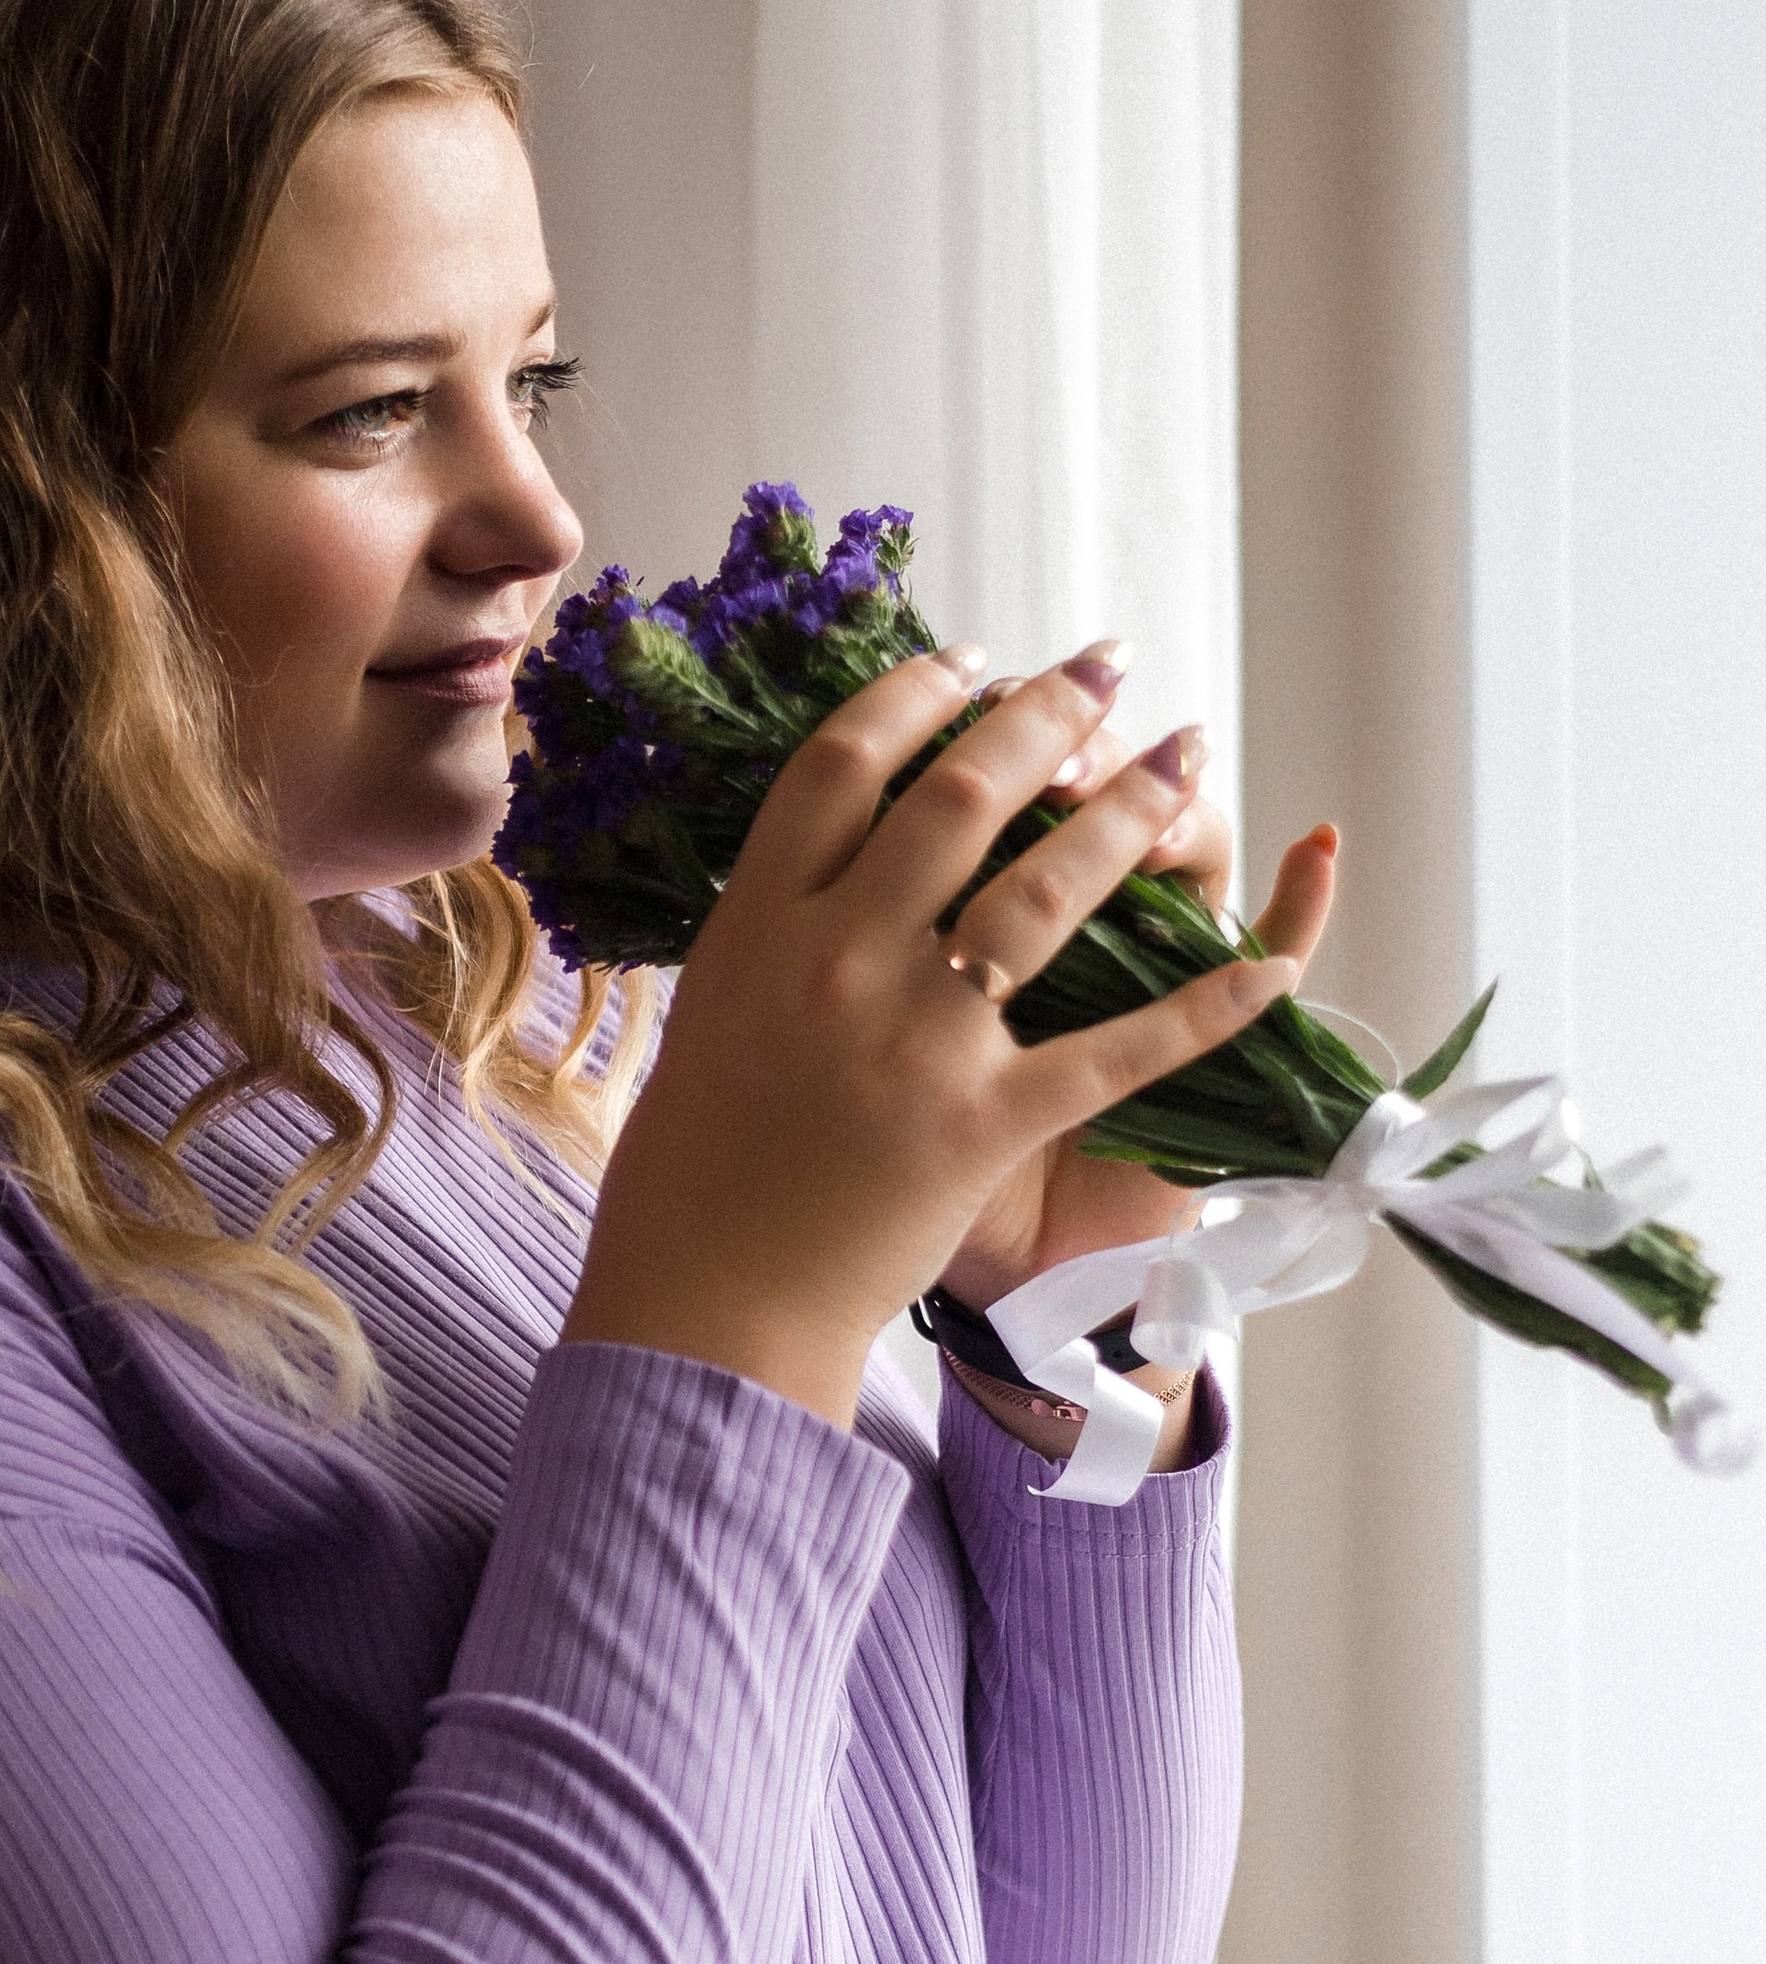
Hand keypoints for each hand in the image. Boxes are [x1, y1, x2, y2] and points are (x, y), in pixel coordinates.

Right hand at [562, 642, 1301, 1431]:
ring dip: (1133, 809)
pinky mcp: (985, 1124)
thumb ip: (772, 925)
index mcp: (757, 925)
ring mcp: (918, 1040)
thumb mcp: (708, 1013)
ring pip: (1048, 888)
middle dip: (1050, 715)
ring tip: (1187, 755)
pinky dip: (1206, 1004)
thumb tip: (832, 834)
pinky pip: (1121, 1048)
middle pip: (960, 793)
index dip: (916, 694)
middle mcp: (837, 960)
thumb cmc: (696, 1164)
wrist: (712, 1303)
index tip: (976, 660)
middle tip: (1108, 666)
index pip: (841, 764)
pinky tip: (1267, 963)